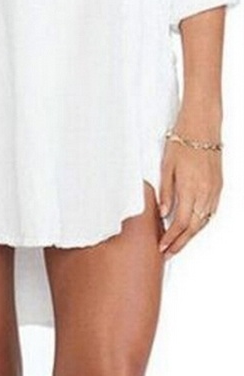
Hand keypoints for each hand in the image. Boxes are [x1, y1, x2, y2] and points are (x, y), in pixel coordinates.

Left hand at [158, 118, 221, 258]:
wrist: (202, 127)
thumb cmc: (182, 141)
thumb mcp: (167, 166)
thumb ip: (166, 191)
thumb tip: (163, 212)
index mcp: (191, 188)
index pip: (181, 222)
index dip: (171, 238)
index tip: (162, 247)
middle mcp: (205, 193)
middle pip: (194, 227)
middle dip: (181, 243)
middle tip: (168, 253)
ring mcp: (214, 191)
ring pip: (204, 222)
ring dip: (191, 235)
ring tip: (178, 244)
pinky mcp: (218, 187)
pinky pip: (210, 212)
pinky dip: (201, 223)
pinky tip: (192, 227)